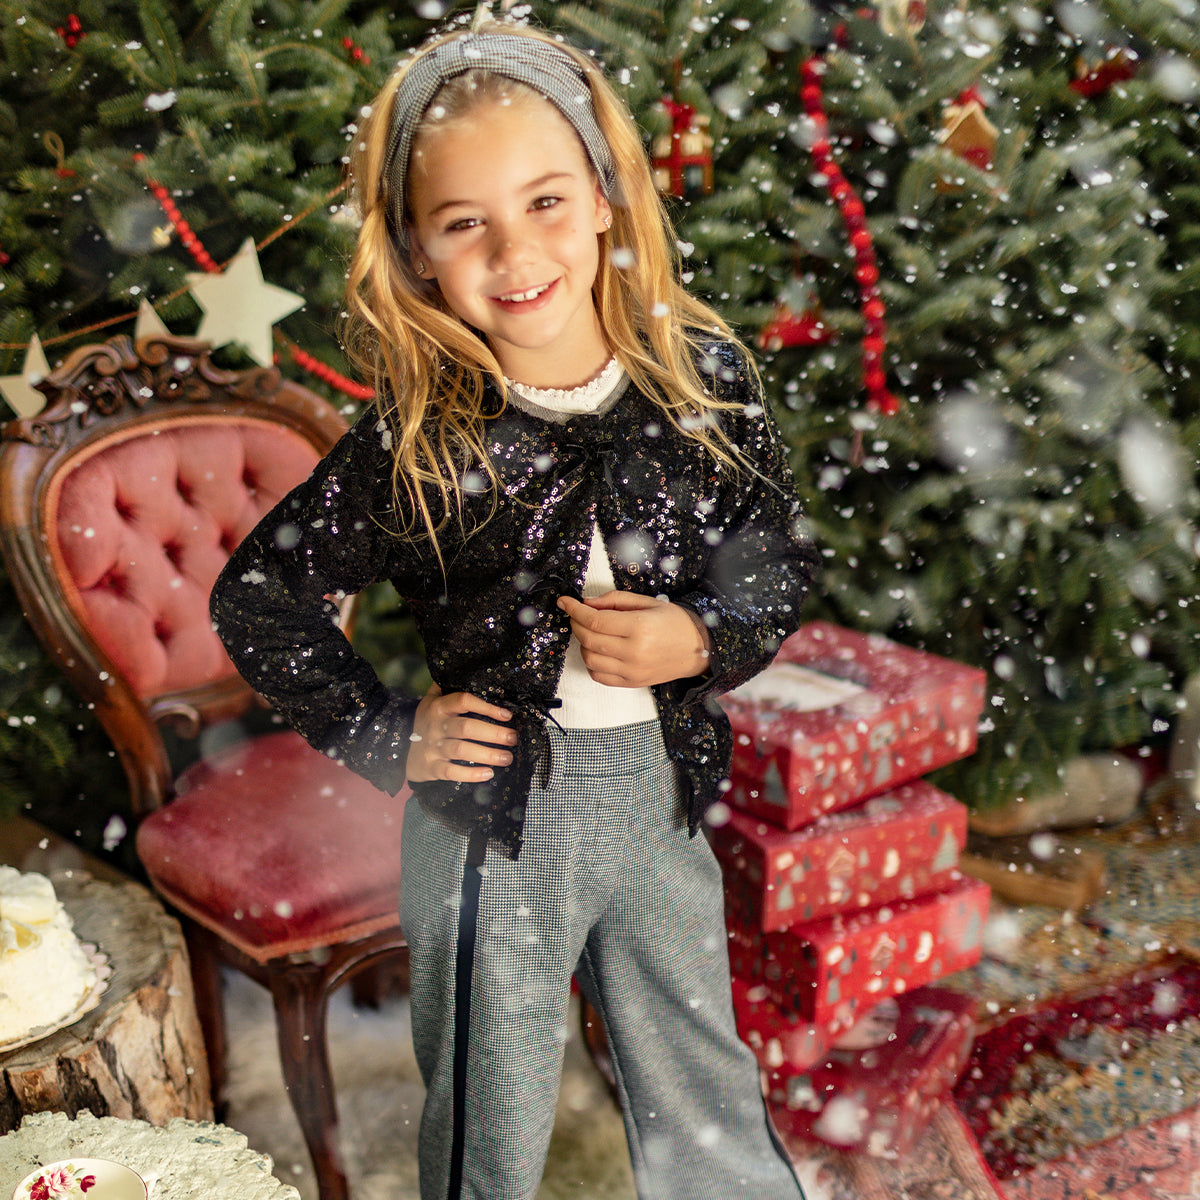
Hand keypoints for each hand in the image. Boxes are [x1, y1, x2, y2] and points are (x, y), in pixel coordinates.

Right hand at [405, 684, 515, 783]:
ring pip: (461, 750)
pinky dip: (470, 774)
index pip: (463, 701)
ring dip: (487, 754)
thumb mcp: (430, 701)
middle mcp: (435, 726)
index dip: (486, 706)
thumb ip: (446, 686)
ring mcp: (432, 748)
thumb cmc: (426, 722)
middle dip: (493, 733)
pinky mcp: (431, 767)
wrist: (398, 749)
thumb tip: (465, 668)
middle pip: (466, 727)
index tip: (507, 715)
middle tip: (513, 738)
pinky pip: (451, 771)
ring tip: (507, 757)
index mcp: (438, 706)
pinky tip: (488, 774)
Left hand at [557, 592, 711, 687]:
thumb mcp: (648, 602)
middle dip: (575, 623)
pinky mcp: (631, 683)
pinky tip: (598, 650)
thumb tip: (586, 603)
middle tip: (577, 614)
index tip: (564, 602)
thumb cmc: (675, 622)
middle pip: (588, 639)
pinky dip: (591, 662)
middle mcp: (634, 652)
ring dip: (583, 643)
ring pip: (589, 659)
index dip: (574, 610)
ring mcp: (632, 671)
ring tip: (591, 632)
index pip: (594, 620)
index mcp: (639, 627)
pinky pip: (599, 675)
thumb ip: (615, 601)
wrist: (699, 650)